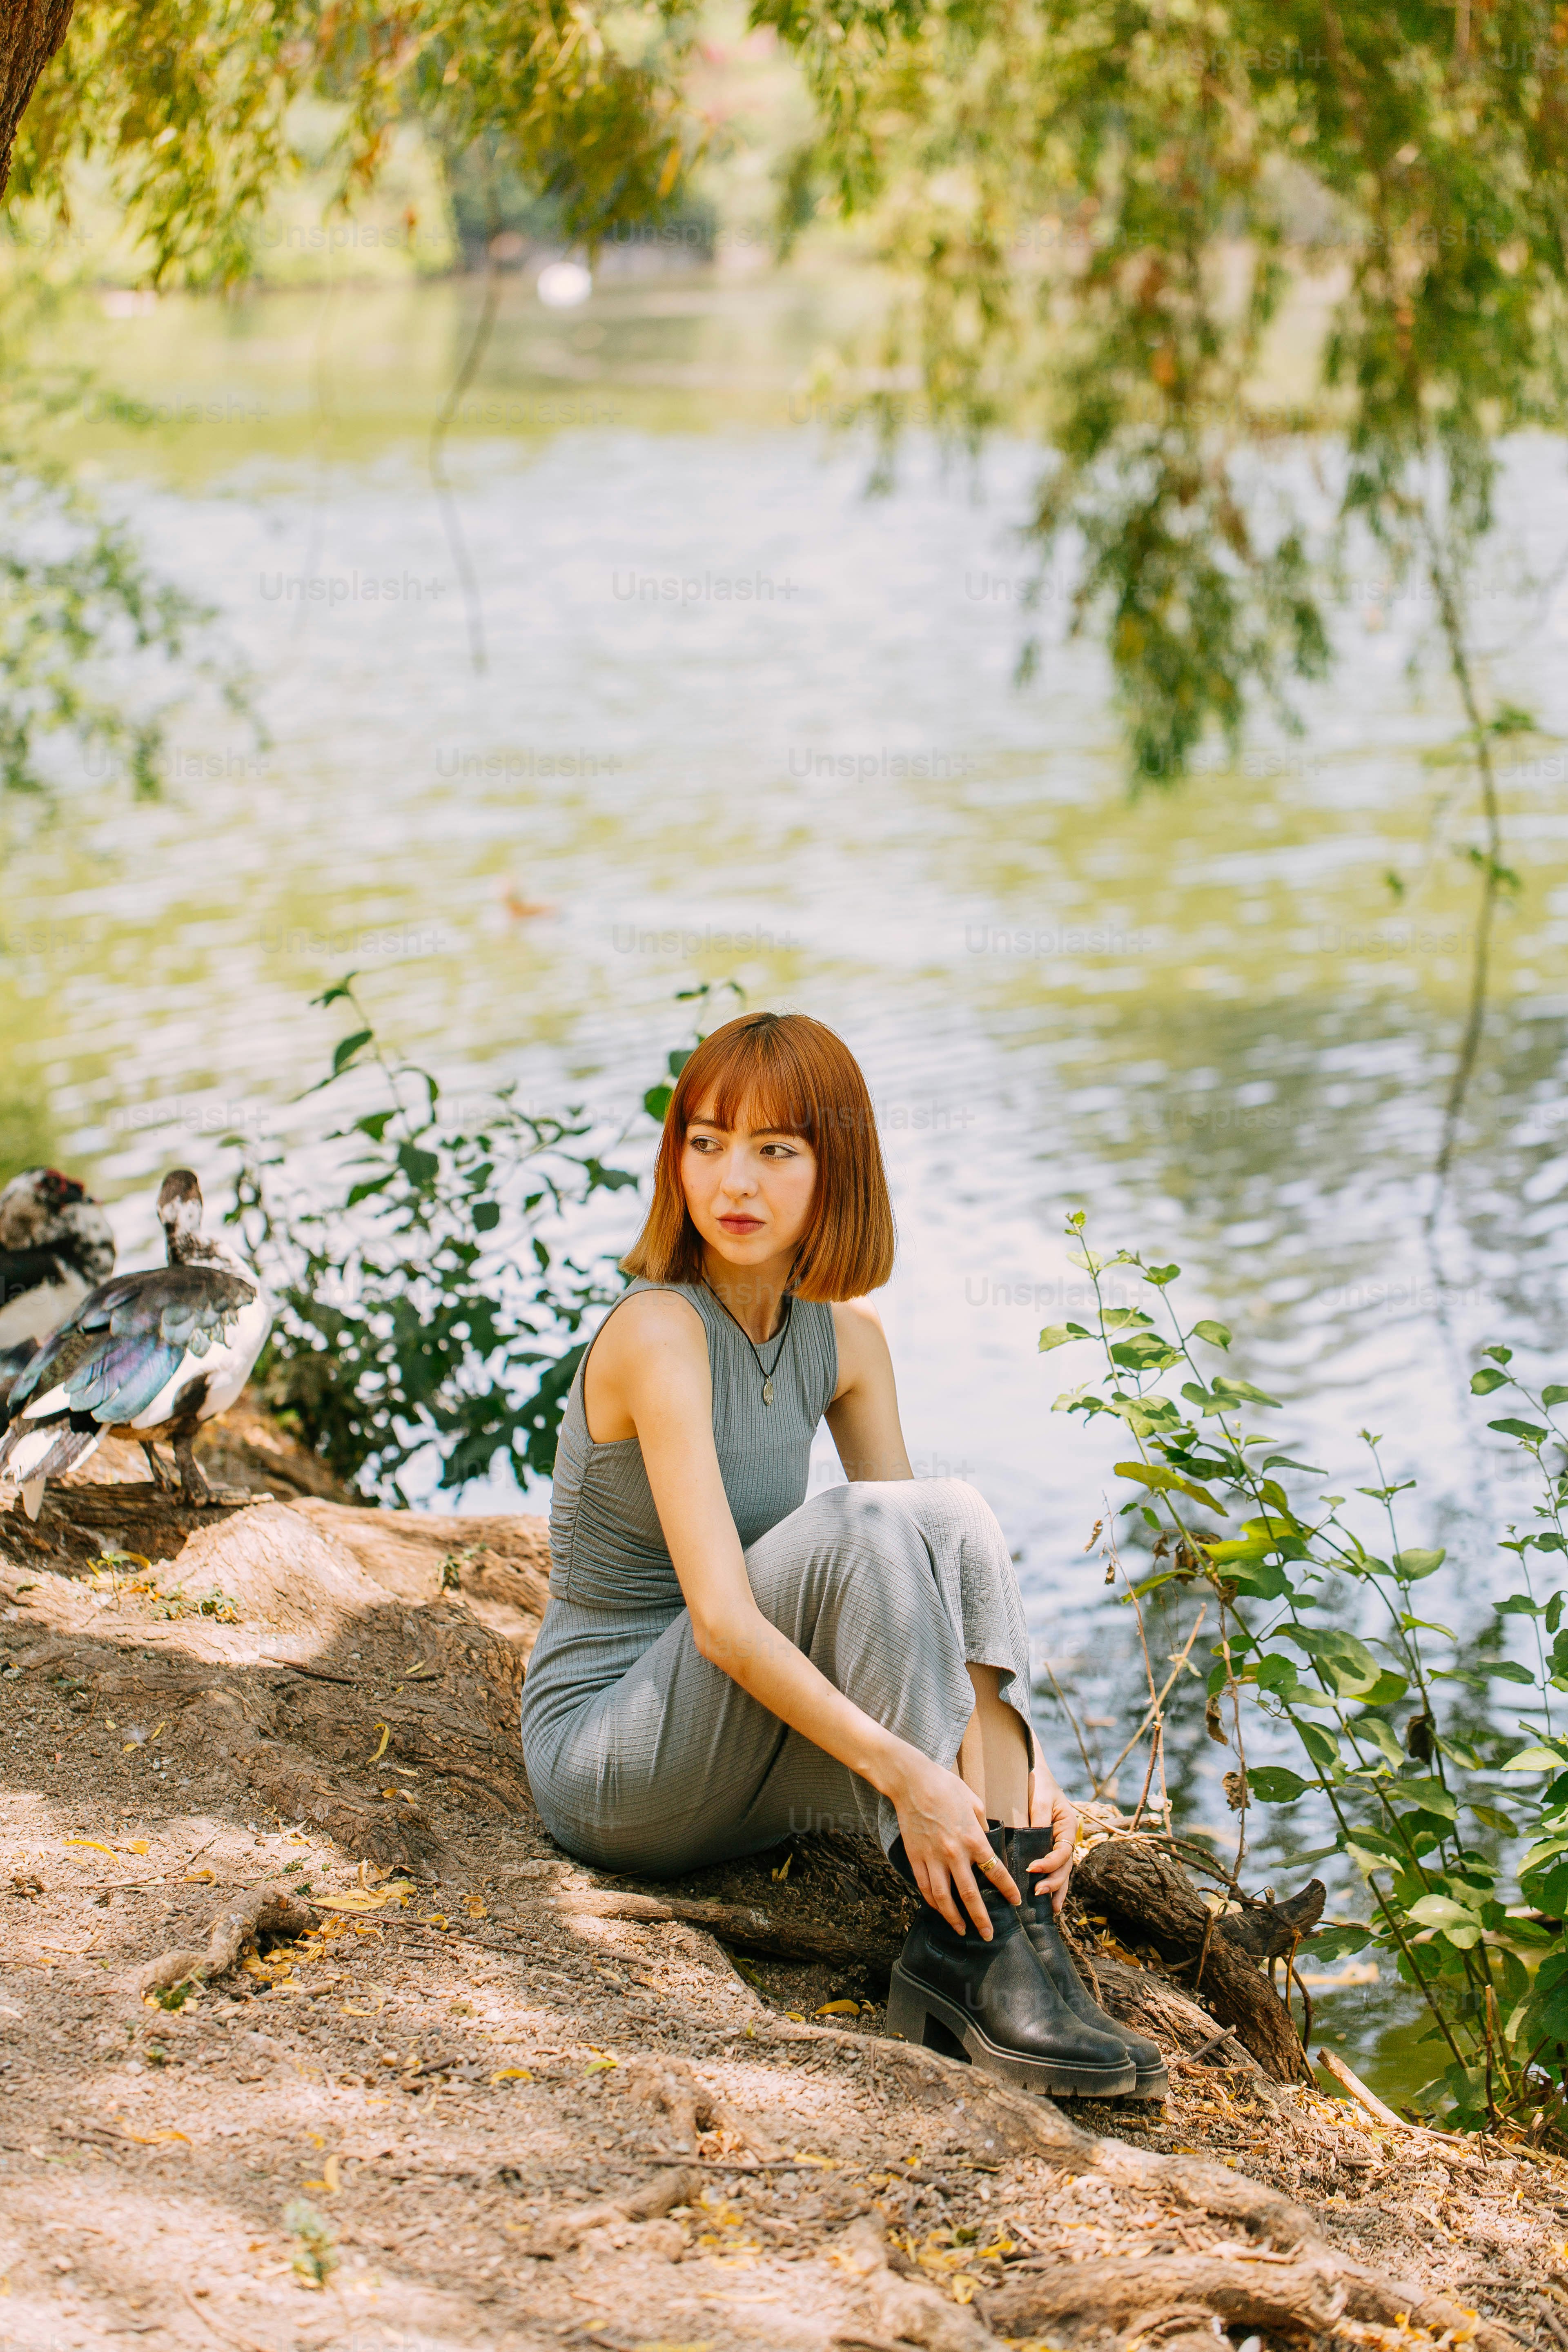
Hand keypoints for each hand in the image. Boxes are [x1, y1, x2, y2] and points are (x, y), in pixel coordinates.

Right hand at [889, 1750, 1019, 1936]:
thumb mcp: (974, 1803)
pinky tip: (939, 1910)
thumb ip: (983, 1826)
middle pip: (970, 1895)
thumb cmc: (947, 1787)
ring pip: (944, 1898)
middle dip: (981, 1918)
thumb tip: (988, 1841)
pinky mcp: (916, 1858)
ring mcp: (933, 1858)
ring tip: (962, 1930)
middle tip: (988, 1935)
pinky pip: (925, 1887)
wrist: (913, 1782)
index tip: (1014, 1903)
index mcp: (974, 1839)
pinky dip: (933, 1902)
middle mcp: (955, 1854)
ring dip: (954, 1918)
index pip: (995, 1873)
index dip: (1007, 1890)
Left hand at [1026, 1766, 1077, 1916]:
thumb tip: (1033, 1840)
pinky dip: (1053, 1881)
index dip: (1049, 1864)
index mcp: (1069, 1826)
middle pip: (1065, 1867)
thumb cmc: (1039, 1783)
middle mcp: (1066, 1838)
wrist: (1034, 1771)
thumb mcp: (1042, 1799)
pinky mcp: (1048, 1846)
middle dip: (1053, 1882)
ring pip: (1062, 1871)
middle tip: (1037, 1893)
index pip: (1063, 1852)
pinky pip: (1054, 1867)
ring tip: (1051, 1909)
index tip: (1031, 1868)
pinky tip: (1048, 1899)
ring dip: (1057, 1889)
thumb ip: (1040, 1820)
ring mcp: (1059, 1843)